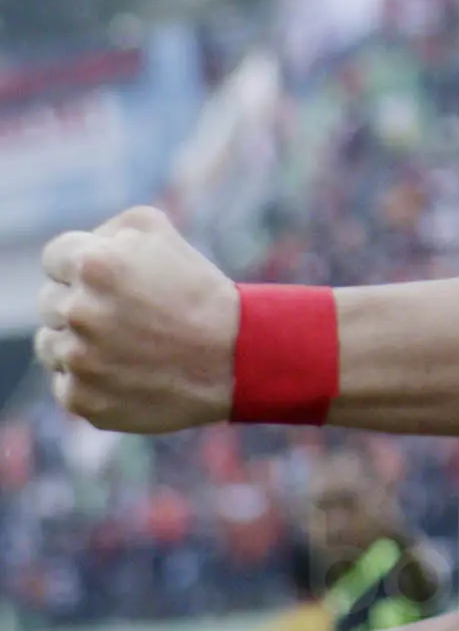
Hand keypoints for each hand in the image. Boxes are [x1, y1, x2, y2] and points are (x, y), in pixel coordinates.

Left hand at [34, 207, 239, 432]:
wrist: (237, 359)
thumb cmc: (199, 291)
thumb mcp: (161, 233)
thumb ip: (107, 231)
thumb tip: (82, 249)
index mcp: (95, 264)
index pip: (54, 259)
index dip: (82, 267)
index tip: (112, 281)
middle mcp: (80, 311)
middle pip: (50, 302)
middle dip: (83, 304)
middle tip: (129, 315)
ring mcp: (78, 360)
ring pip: (51, 345)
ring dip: (79, 343)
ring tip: (128, 346)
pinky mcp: (82, 399)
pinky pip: (67, 385)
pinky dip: (92, 380)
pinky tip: (128, 373)